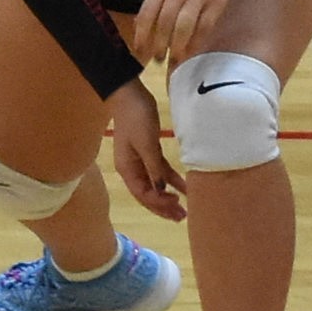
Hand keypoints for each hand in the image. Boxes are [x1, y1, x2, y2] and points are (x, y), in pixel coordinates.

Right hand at [110, 77, 186, 220]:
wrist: (129, 93)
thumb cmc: (136, 117)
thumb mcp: (146, 144)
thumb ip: (154, 168)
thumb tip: (161, 191)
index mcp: (127, 169)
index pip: (142, 194)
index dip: (159, 203)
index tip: (176, 204)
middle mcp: (132, 169)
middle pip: (148, 194)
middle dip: (163, 207)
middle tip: (181, 218)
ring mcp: (139, 160)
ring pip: (155, 184)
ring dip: (168, 196)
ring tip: (183, 209)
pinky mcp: (148, 151)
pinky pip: (160, 171)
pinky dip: (171, 180)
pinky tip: (184, 187)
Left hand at [132, 0, 233, 69]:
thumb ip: (154, 1)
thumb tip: (139, 27)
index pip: (148, 13)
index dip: (142, 35)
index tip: (140, 52)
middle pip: (165, 22)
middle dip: (159, 45)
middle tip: (157, 60)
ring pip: (184, 27)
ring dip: (177, 48)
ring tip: (174, 60)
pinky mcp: (217, 2)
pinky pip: (205, 27)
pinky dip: (196, 43)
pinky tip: (191, 52)